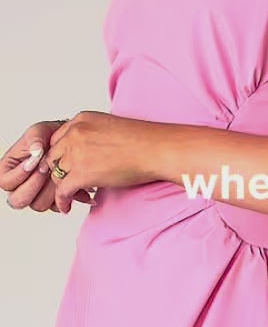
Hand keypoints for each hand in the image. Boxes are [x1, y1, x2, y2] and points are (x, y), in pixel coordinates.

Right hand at [2, 120, 74, 213]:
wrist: (71, 142)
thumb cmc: (50, 136)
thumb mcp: (39, 131)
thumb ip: (35, 138)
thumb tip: (35, 150)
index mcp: (9, 170)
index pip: (5, 182)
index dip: (19, 175)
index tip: (34, 162)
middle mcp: (20, 186)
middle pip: (18, 200)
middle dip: (35, 184)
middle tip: (46, 169)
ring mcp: (36, 195)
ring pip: (38, 205)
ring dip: (51, 190)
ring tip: (59, 173)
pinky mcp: (53, 200)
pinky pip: (56, 207)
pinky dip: (66, 196)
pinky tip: (69, 181)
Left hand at [43, 112, 157, 214]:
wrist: (156, 149)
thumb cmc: (144, 140)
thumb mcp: (110, 126)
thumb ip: (92, 135)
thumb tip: (87, 154)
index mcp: (81, 119)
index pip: (57, 139)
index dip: (61, 155)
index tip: (66, 167)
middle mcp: (75, 133)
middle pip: (53, 157)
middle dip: (60, 171)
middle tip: (70, 182)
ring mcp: (76, 153)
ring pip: (56, 174)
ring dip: (63, 187)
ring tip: (75, 195)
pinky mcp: (82, 173)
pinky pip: (62, 191)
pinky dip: (62, 201)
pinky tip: (67, 207)